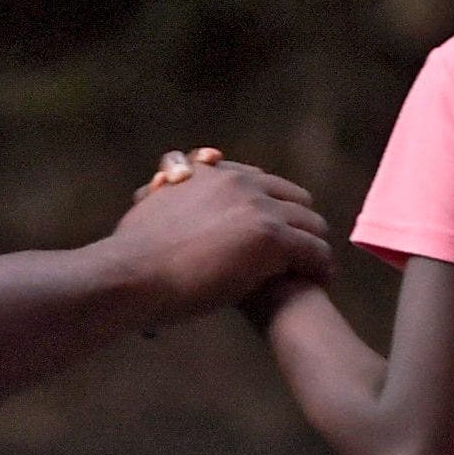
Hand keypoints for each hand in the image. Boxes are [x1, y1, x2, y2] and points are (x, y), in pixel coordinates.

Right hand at [111, 148, 329, 321]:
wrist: (134, 272)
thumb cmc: (132, 251)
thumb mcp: (148, 205)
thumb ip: (163, 194)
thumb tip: (151, 193)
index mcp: (211, 173)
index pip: (257, 180)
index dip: (268, 205)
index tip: (270, 227)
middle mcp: (240, 182)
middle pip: (292, 196)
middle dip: (298, 222)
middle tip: (298, 251)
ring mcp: (259, 208)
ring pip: (310, 223)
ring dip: (312, 246)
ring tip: (312, 269)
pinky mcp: (272, 239)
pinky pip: (314, 251)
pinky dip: (320, 267)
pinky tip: (318, 282)